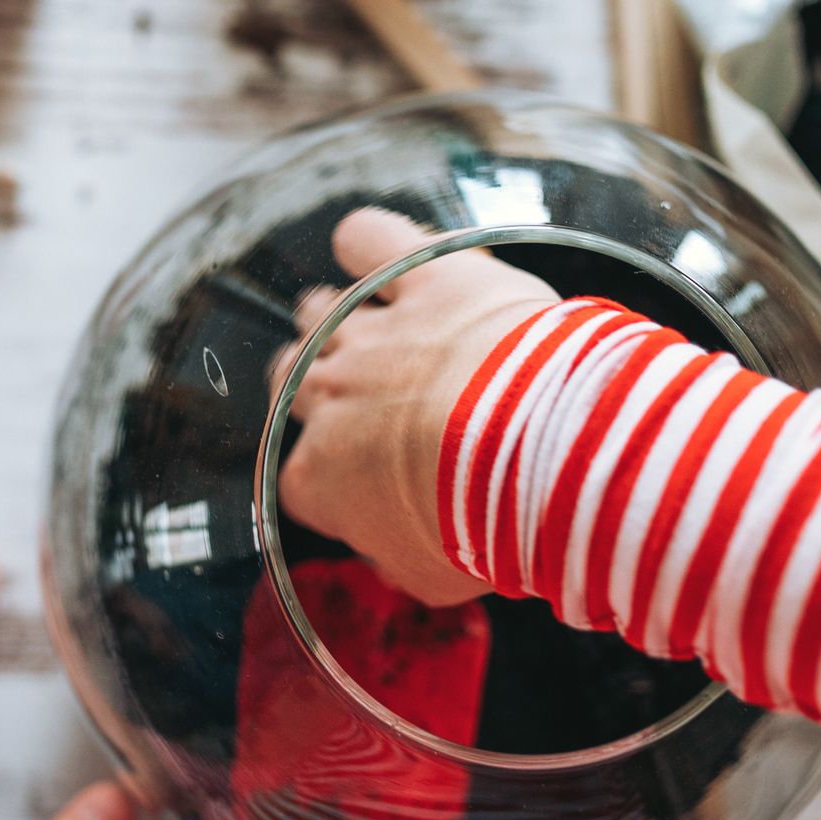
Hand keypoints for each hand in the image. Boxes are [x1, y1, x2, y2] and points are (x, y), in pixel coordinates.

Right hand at [274, 209, 559, 606]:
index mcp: (322, 477)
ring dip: (334, 317)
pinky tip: (368, 245)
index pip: (298, 480)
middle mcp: (330, 398)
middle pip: (290, 379)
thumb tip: (400, 561)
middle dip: (315, 386)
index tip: (362, 485)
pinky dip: (366, 239)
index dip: (329, 482)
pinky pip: (371, 240)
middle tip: (354, 394)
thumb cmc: (482, 527)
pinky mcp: (426, 278)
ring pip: (322, 313)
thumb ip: (401, 562)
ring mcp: (372, 332)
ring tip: (360, 321)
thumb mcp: (433, 580)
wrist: (529, 452)